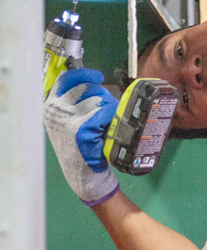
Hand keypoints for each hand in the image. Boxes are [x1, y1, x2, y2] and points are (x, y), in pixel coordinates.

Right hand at [44, 69, 119, 205]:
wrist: (83, 174)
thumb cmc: (80, 146)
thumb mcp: (69, 121)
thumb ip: (75, 102)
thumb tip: (93, 81)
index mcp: (50, 106)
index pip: (66, 79)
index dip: (84, 75)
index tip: (98, 77)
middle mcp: (55, 111)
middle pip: (88, 88)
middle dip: (103, 97)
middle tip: (105, 114)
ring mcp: (67, 120)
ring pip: (100, 99)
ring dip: (109, 109)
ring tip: (105, 124)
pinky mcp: (82, 129)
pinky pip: (106, 111)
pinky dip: (112, 117)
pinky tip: (107, 129)